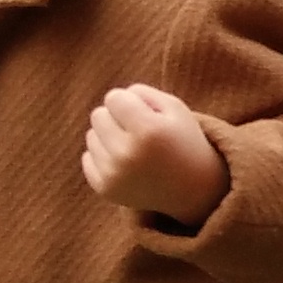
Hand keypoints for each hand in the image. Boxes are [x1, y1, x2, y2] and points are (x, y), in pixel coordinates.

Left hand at [82, 85, 226, 226]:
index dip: (129, 100)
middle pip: (98, 115)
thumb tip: (111, 99)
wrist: (195, 189)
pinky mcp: (105, 189)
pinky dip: (104, 157)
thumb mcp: (175, 108)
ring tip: (135, 147)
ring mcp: (114, 174)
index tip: (144, 111)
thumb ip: (142, 93)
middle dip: (116, 117)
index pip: (113, 98)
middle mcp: (128, 153)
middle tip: (139, 130)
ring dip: (110, 137)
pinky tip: (127, 163)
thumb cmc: (183, 140)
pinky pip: (87, 158)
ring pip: (91, 136)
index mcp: (149, 130)